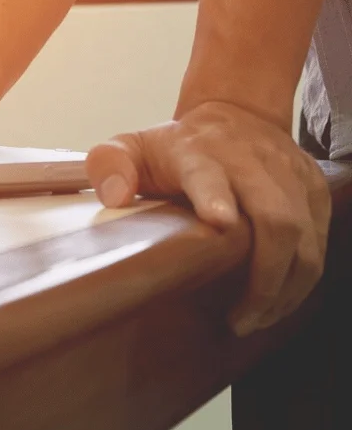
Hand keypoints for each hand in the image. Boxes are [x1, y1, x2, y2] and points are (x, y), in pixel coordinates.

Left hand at [86, 101, 330, 335]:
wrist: (236, 111)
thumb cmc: (175, 145)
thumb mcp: (132, 145)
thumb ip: (110, 164)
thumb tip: (114, 196)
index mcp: (197, 152)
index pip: (208, 174)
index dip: (214, 196)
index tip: (219, 222)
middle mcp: (250, 161)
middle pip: (275, 218)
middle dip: (265, 276)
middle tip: (241, 318)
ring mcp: (288, 174)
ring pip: (305, 236)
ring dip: (286, 287)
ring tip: (256, 318)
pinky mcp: (313, 188)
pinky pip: (320, 240)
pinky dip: (303, 276)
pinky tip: (279, 300)